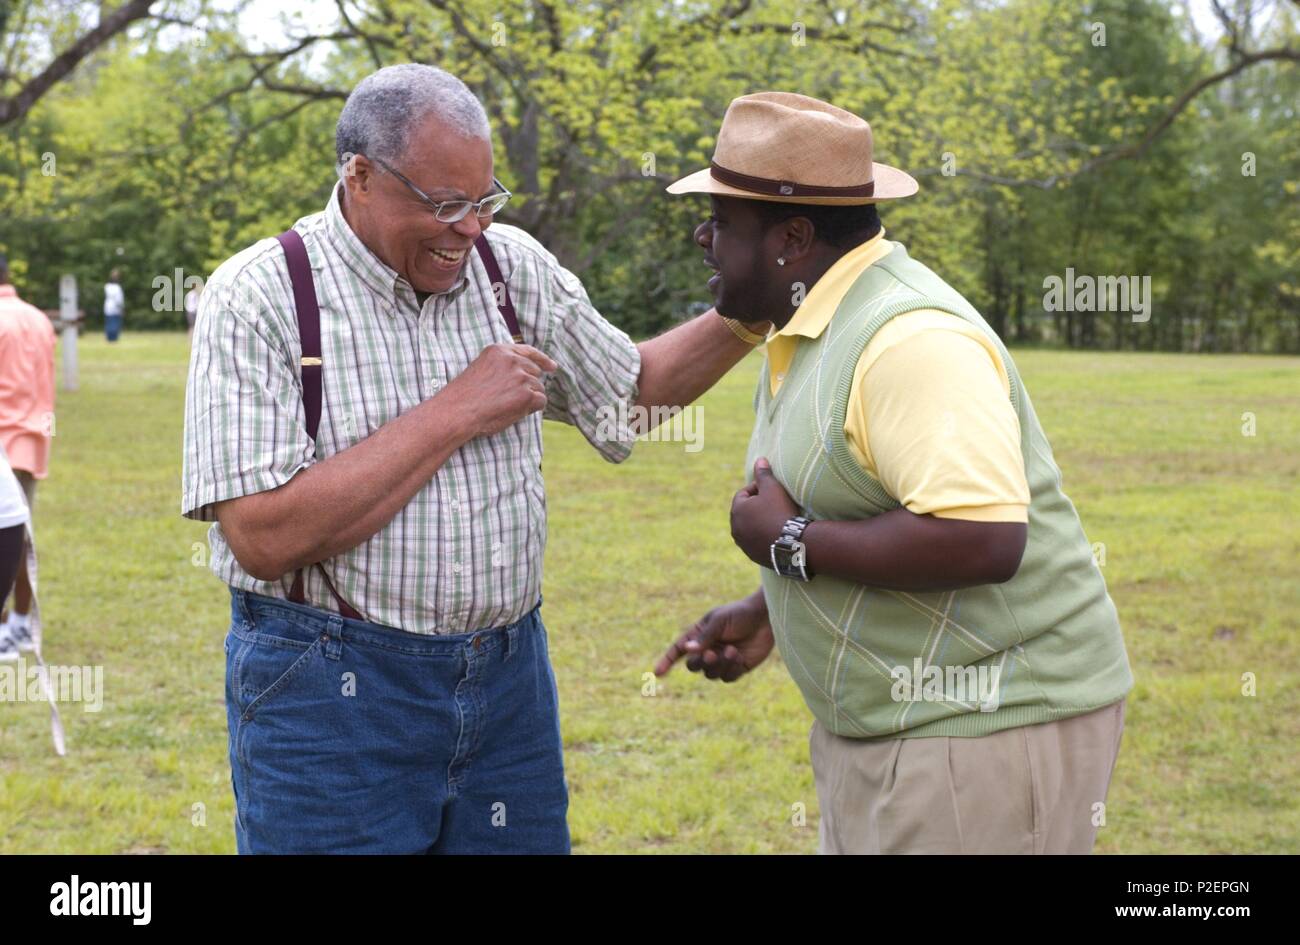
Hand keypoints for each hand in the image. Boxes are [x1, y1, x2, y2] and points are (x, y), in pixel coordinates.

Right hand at [444, 342, 557, 436]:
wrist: (457, 411)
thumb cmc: (464, 397)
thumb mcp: (481, 369)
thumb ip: (502, 366)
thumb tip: (526, 374)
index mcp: (499, 351)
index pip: (527, 351)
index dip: (542, 360)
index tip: (552, 367)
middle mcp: (512, 360)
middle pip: (535, 373)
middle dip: (528, 386)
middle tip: (508, 399)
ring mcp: (521, 377)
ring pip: (538, 389)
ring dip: (527, 399)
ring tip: (505, 405)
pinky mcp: (527, 395)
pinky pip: (540, 401)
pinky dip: (531, 409)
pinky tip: (514, 412)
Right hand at [654, 592, 774, 681]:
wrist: (766, 617)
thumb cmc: (740, 613)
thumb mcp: (720, 621)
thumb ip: (705, 636)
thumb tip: (687, 649)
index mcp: (699, 635)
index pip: (678, 650)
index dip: (666, 661)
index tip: (657, 673)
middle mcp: (708, 649)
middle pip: (693, 666)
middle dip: (701, 662)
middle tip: (712, 654)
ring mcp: (722, 660)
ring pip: (710, 674)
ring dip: (719, 665)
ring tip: (732, 651)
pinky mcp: (737, 668)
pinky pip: (727, 678)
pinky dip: (731, 669)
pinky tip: (739, 656)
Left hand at [730, 457, 797, 567]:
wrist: (792, 544)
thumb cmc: (781, 512)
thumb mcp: (773, 488)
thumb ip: (763, 474)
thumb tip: (759, 459)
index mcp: (737, 510)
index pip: (744, 494)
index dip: (758, 489)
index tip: (772, 490)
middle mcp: (735, 528)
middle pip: (745, 512)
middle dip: (757, 506)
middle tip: (775, 504)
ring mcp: (743, 544)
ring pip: (749, 528)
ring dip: (759, 522)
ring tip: (776, 519)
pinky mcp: (752, 556)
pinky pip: (756, 541)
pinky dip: (763, 536)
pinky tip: (777, 534)